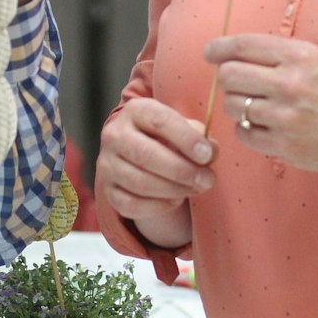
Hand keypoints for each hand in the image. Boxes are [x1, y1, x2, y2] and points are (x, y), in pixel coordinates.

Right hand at [95, 97, 214, 247]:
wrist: (139, 152)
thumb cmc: (167, 137)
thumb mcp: (183, 127)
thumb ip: (199, 136)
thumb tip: (210, 152)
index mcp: (135, 111)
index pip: (159, 121)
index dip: (185, 139)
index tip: (207, 155)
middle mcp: (114, 135)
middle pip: (146, 155)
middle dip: (182, 171)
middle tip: (207, 180)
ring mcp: (107, 163)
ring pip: (139, 182)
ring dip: (174, 190)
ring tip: (196, 189)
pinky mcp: (108, 190)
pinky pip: (131, 205)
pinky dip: (158, 206)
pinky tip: (175, 200)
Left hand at [206, 33, 317, 173]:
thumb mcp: (316, 56)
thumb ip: (275, 53)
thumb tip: (227, 54)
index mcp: (299, 56)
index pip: (241, 46)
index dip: (218, 48)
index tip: (211, 52)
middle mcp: (291, 85)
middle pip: (229, 76)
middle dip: (228, 76)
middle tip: (239, 81)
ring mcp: (287, 118)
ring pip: (233, 105)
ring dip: (238, 103)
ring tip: (258, 104)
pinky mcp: (285, 147)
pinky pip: (243, 133)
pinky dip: (247, 127)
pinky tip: (265, 124)